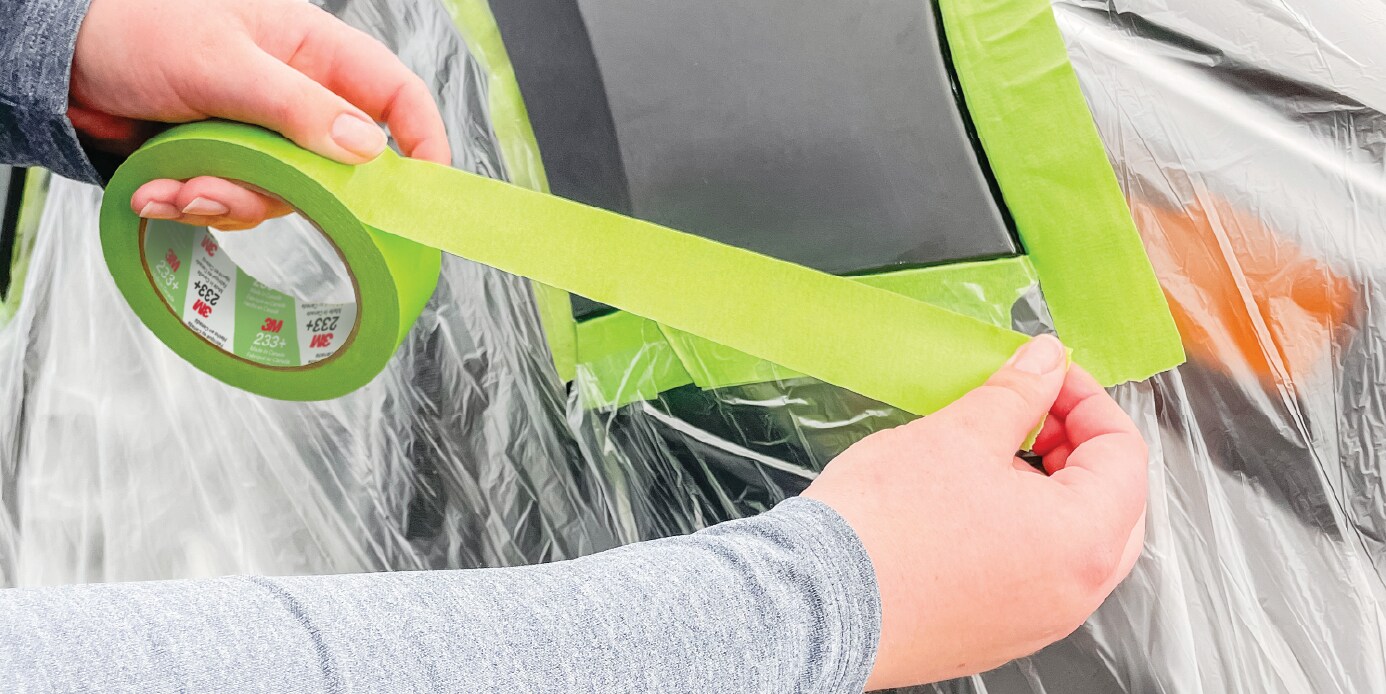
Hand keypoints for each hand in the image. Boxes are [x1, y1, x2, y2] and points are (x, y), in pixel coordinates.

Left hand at [71, 0, 450, 229]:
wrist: (61, 60)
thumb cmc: (135, 29)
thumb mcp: (222, 63)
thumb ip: (298, 106)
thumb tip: (368, 148)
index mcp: (312, 50)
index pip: (393, 94)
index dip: (420, 139)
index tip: (425, 188)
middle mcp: (296, 94)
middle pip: (335, 166)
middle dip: (283, 189)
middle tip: (234, 187)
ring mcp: (263, 132)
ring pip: (282, 194)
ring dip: (225, 198)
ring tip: (177, 183)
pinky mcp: (228, 161)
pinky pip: (238, 203)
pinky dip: (197, 203)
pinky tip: (160, 189)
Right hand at [803, 335, 1147, 689]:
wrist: (818, 604)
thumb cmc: (886, 529)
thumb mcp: (959, 434)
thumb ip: (1017, 393)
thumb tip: (1045, 363)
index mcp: (1083, 539)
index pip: (1124, 454)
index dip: (1087, 400)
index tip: (1048, 378)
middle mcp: (1074, 592)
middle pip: (1113, 505)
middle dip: (1077, 448)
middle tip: (1032, 414)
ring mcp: (1037, 622)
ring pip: (1073, 544)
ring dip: (1049, 491)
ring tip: (990, 458)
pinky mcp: (996, 636)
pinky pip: (1034, 576)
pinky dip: (1021, 534)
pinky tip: (967, 506)